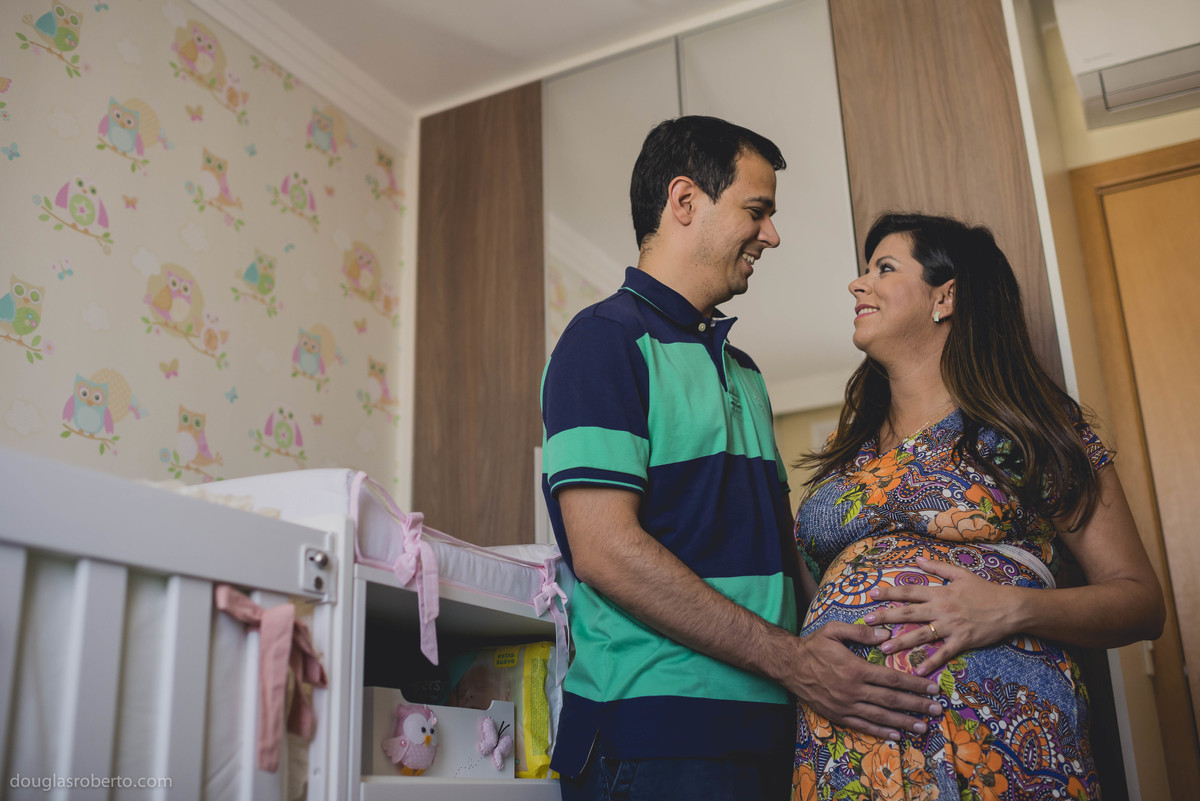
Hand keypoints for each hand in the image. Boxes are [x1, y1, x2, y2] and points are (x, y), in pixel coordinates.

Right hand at [787, 622, 942, 740]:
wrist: (788, 665)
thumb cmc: (813, 646)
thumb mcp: (834, 630)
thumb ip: (861, 632)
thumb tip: (887, 635)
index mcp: (856, 669)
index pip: (893, 678)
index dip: (915, 684)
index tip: (932, 687)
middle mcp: (853, 690)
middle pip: (892, 700)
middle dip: (917, 705)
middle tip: (937, 709)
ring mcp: (846, 705)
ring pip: (881, 716)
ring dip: (904, 722)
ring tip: (923, 727)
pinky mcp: (837, 715)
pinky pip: (863, 726)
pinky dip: (881, 732)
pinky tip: (896, 735)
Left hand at [864, 556, 1018, 675]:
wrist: (1010, 607)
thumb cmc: (985, 590)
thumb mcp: (960, 574)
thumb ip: (937, 567)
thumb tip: (917, 559)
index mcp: (939, 592)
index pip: (909, 591)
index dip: (889, 592)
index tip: (871, 595)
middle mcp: (941, 609)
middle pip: (908, 612)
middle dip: (886, 617)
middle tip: (867, 622)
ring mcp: (951, 626)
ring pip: (921, 634)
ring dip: (901, 642)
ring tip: (883, 648)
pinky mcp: (962, 641)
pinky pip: (943, 653)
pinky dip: (931, 662)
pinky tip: (917, 671)